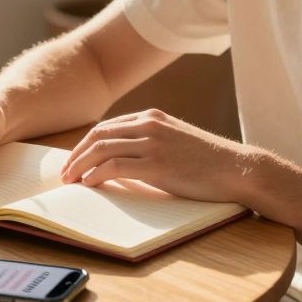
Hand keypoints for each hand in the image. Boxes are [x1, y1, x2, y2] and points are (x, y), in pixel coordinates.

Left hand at [59, 109, 248, 202]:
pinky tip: (89, 184)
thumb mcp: (175, 141)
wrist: (237, 168)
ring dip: (80, 166)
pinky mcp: (156, 164)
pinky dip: (96, 175)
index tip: (74, 161)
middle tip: (65, 173)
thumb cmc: (208, 161)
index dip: (85, 145)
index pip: (106, 127)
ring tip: (70, 181)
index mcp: (151, 117)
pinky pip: (114, 166)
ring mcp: (152, 142)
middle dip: (76, 154)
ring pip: (101, 149)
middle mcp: (148, 124)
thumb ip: (150, 143)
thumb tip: (123, 162)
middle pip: (98, 135)